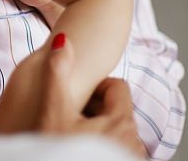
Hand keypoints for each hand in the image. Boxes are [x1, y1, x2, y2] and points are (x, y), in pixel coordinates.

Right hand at [36, 37, 146, 157]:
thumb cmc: (55, 150)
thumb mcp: (52, 111)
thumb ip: (58, 72)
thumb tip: (63, 40)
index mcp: (122, 122)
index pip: (117, 87)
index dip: (95, 88)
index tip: (76, 101)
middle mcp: (135, 143)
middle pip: (118, 110)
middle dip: (95, 111)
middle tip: (69, 120)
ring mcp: (131, 159)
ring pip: (117, 132)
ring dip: (97, 131)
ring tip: (73, 138)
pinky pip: (117, 149)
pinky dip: (101, 147)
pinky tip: (78, 151)